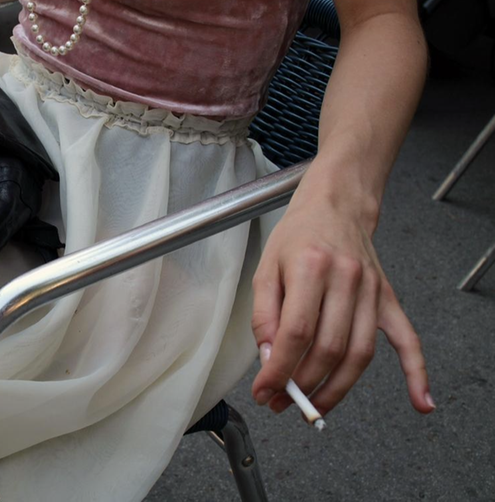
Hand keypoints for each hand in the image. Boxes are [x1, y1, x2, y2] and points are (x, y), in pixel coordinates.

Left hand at [250, 186, 434, 416]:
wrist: (336, 204)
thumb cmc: (297, 236)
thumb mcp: (265, 270)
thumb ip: (264, 316)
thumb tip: (270, 361)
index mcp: (311, 268)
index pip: (296, 334)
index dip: (278, 370)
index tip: (263, 391)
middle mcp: (347, 279)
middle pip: (329, 349)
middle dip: (301, 386)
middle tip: (280, 402)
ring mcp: (372, 291)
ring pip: (359, 354)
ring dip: (336, 390)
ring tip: (312, 408)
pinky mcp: (388, 299)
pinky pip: (407, 339)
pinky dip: (416, 373)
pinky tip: (421, 403)